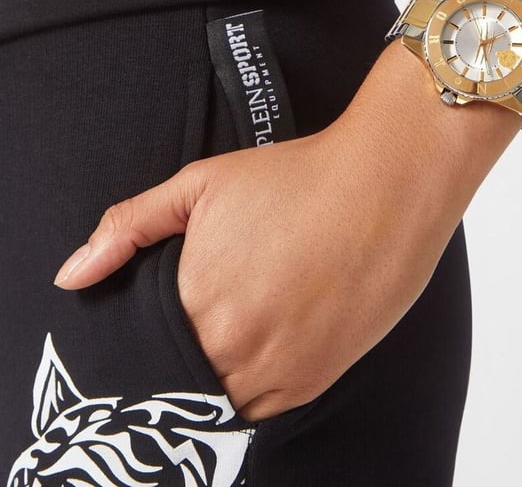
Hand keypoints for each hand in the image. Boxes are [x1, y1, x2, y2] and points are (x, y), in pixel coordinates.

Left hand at [52, 111, 448, 422]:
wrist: (384, 184)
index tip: (160, 327)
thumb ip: (129, 227)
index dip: (144, 346)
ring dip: (215, 379)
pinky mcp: (318, 378)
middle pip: (180, 386)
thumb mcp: (200, 186)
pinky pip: (265, 406)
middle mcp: (236, 352)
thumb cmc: (295, 178)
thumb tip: (73, 275)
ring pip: (222, 403)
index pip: (142, 359)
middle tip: (202, 321)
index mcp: (196, 305)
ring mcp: (281, 373)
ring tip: (233, 331)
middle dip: (178, 363)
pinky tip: (263, 341)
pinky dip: (252, 385)